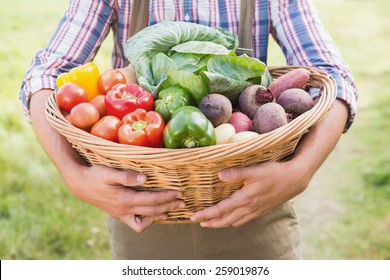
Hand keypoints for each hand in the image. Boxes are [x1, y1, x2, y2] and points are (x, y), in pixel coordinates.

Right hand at [30, 89, 183, 232]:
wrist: (79, 184)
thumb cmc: (94, 175)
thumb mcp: (109, 173)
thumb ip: (126, 176)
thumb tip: (144, 178)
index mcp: (125, 200)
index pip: (152, 200)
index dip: (167, 197)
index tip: (179, 192)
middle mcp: (124, 210)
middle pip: (152, 212)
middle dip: (169, 207)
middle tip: (182, 203)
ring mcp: (121, 214)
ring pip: (145, 221)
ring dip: (160, 215)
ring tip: (171, 210)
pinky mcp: (118, 214)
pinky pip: (135, 223)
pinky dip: (146, 220)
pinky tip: (152, 214)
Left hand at [191, 100, 348, 227]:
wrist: (295, 179)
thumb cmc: (274, 172)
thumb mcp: (254, 170)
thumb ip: (236, 173)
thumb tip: (218, 175)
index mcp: (245, 199)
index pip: (220, 210)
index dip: (206, 214)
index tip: (194, 217)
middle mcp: (249, 208)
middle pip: (226, 220)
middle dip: (211, 222)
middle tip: (199, 222)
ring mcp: (256, 211)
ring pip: (235, 222)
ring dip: (221, 223)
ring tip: (212, 222)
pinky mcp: (262, 210)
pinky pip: (244, 220)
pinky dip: (233, 221)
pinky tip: (232, 218)